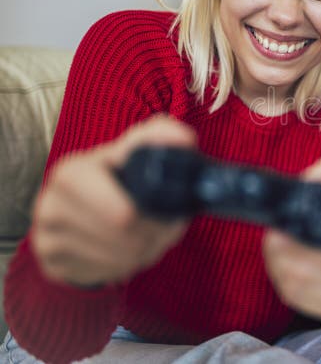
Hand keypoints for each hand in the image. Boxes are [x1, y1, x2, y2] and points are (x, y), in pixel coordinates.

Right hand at [31, 115, 193, 286]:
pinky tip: (129, 248)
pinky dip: (126, 265)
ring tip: (150, 235)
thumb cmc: (118, 172)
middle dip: (155, 236)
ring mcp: (47, 239)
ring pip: (118, 260)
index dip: (157, 218)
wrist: (84, 199)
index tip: (172, 213)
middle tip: (167, 228)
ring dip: (146, 251)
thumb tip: (183, 140)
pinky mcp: (52, 265)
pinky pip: (105, 275)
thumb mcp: (138, 146)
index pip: (123, 214)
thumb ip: (163, 136)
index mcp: (71, 174)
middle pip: (125, 240)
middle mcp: (50, 207)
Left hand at [263, 156, 320, 323]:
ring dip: (280, 271)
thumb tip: (315, 178)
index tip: (278, 233)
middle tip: (271, 242)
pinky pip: (304, 305)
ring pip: (303, 290)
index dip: (303, 246)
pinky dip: (288, 288)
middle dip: (283, 258)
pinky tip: (285, 272)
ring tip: (275, 254)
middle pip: (311, 274)